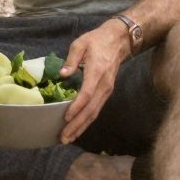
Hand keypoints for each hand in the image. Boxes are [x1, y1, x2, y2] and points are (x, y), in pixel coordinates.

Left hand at [58, 20, 127, 143]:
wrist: (118, 42)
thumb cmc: (96, 41)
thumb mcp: (81, 43)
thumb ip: (71, 59)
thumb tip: (62, 74)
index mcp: (97, 72)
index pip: (87, 94)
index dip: (77, 107)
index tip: (66, 117)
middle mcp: (104, 86)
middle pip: (90, 110)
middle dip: (77, 125)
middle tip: (63, 138)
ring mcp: (106, 91)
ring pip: (94, 113)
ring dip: (81, 127)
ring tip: (68, 138)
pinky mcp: (105, 93)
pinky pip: (96, 110)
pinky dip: (87, 121)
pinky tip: (78, 128)